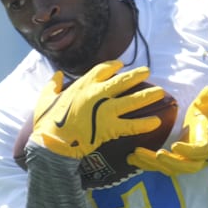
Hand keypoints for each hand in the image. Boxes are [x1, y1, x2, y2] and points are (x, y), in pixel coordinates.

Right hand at [30, 60, 163, 158]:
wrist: (52, 142)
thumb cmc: (47, 121)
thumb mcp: (45, 98)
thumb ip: (52, 85)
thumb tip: (57, 75)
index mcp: (82, 85)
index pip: (102, 70)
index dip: (113, 66)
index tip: (120, 65)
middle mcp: (97, 94)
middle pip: (122, 81)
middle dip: (136, 75)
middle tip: (147, 72)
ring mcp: (105, 110)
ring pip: (131, 101)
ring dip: (147, 96)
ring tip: (161, 92)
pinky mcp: (109, 127)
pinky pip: (131, 125)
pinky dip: (144, 124)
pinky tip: (156, 122)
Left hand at [127, 84, 207, 174]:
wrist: (205, 128)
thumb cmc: (205, 115)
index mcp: (205, 143)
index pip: (199, 150)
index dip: (188, 151)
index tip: (175, 145)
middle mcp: (195, 157)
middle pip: (184, 166)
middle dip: (169, 162)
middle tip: (156, 154)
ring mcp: (183, 162)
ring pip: (168, 168)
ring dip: (152, 163)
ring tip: (136, 154)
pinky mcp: (171, 162)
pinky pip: (158, 167)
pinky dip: (144, 164)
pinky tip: (131, 158)